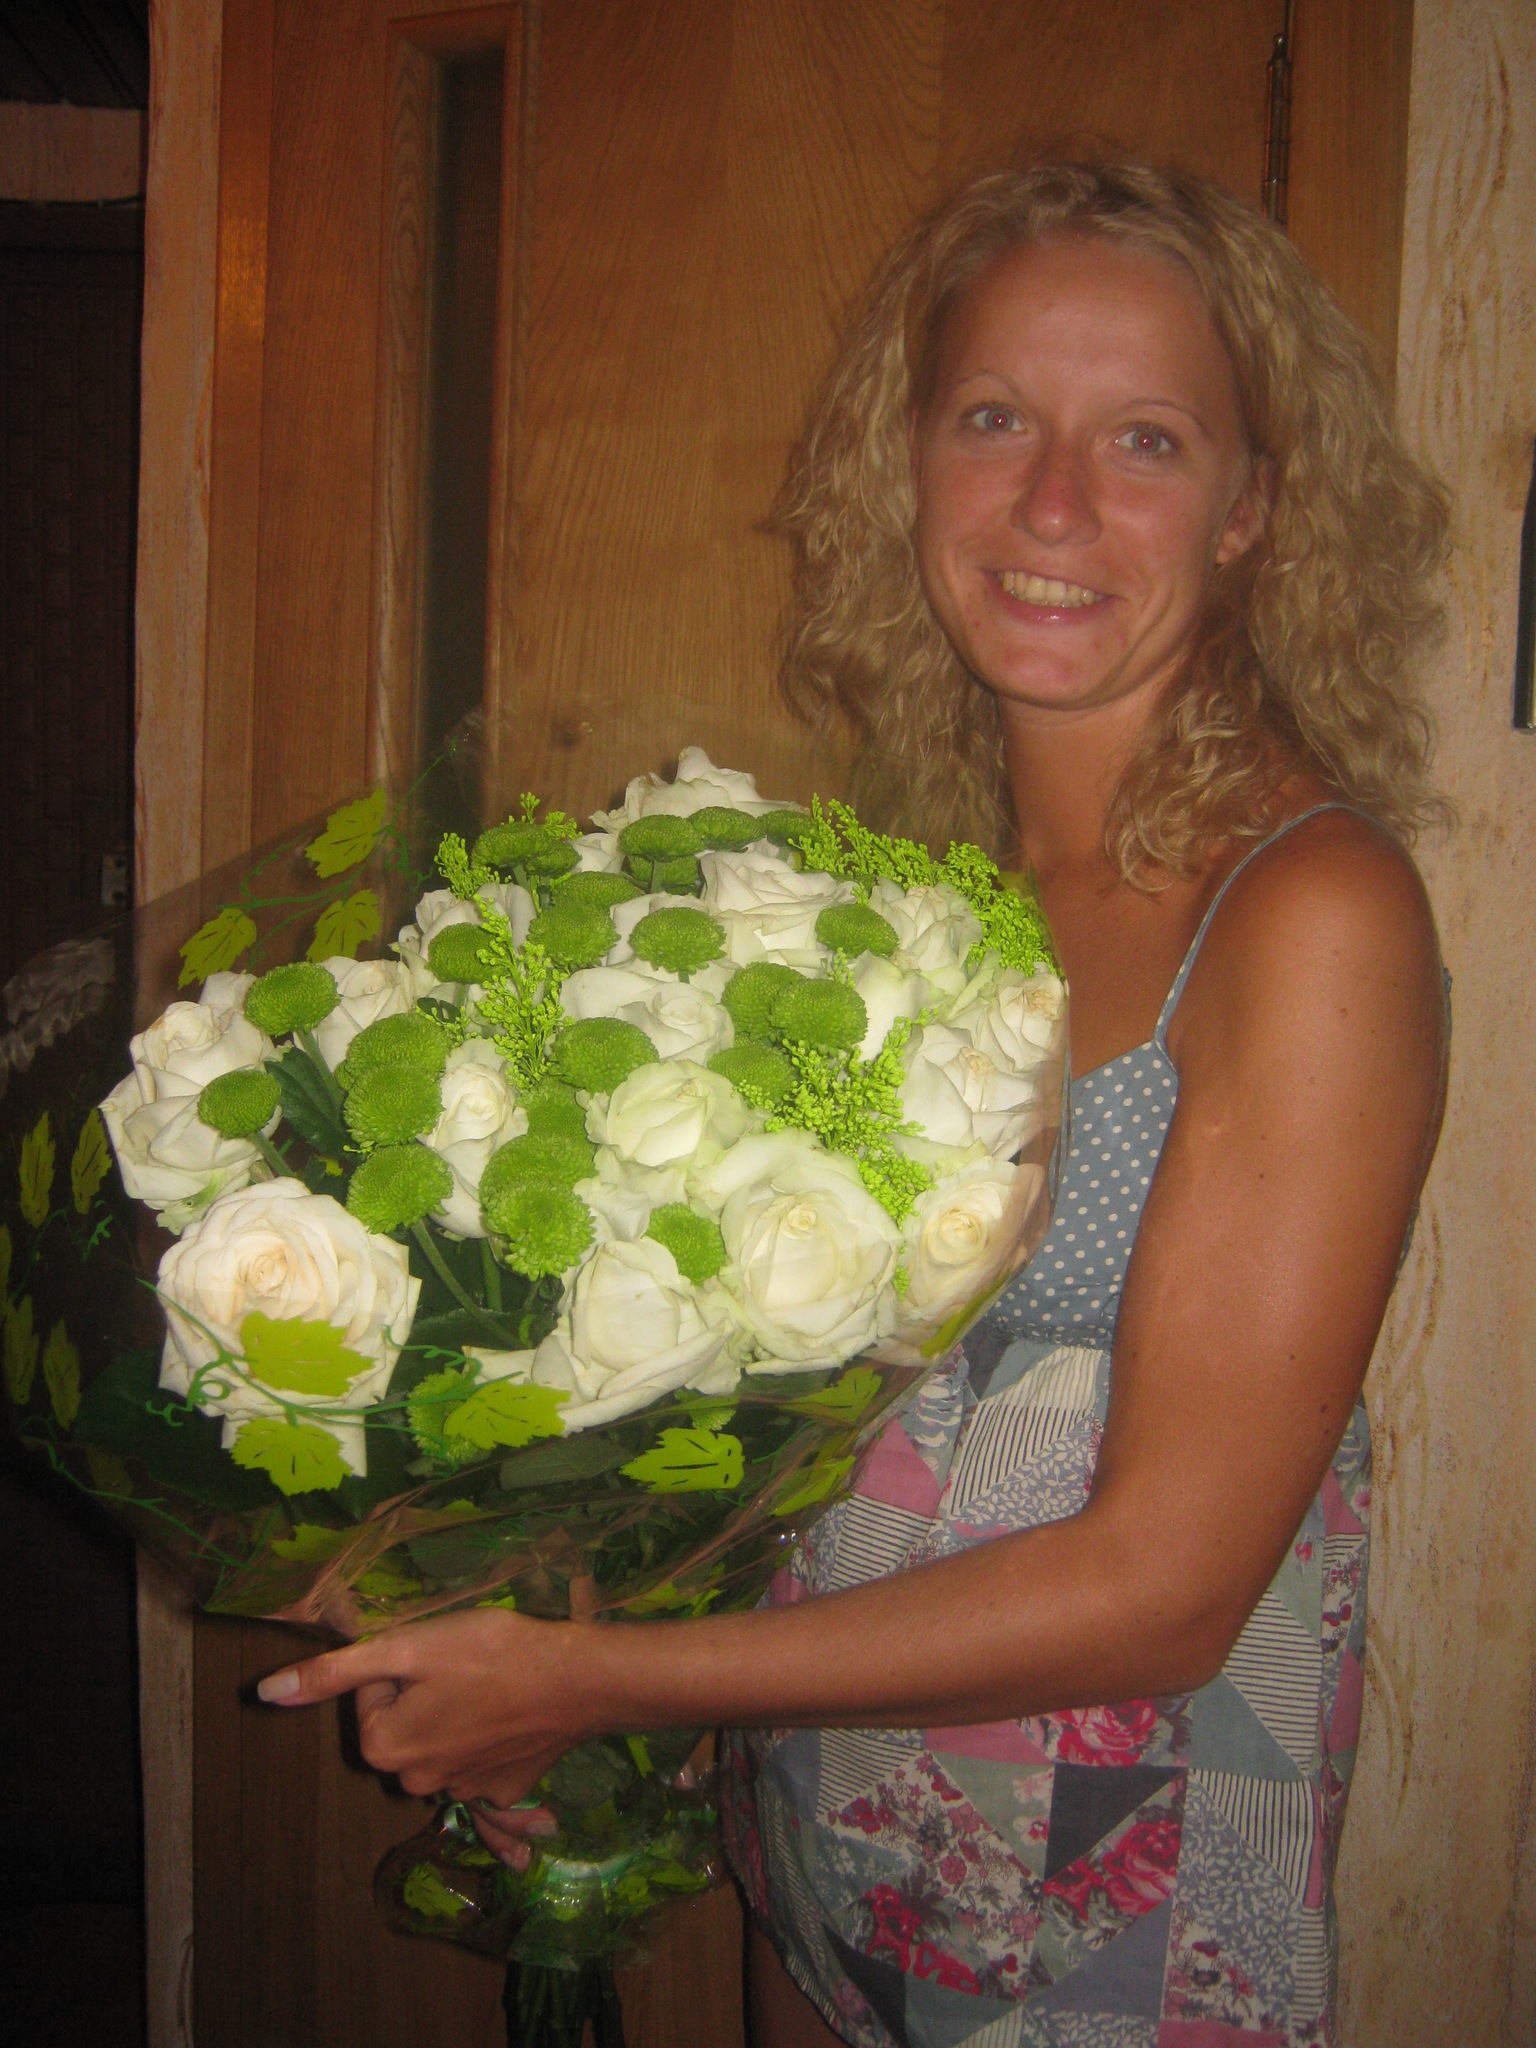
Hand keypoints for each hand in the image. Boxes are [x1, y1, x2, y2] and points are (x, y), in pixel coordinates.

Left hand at [256, 1607, 593, 1862]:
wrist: (577, 1681)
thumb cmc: (489, 1653)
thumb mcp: (407, 1646)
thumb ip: (334, 1672)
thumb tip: (263, 1693)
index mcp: (384, 1747)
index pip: (370, 1695)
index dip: (400, 1665)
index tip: (435, 1653)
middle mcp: (415, 1782)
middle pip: (402, 1724)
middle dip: (422, 1695)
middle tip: (463, 1665)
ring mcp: (461, 1793)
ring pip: (439, 1742)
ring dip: (455, 1718)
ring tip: (492, 1686)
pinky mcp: (502, 1792)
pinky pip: (477, 1764)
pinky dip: (489, 1742)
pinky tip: (513, 1719)